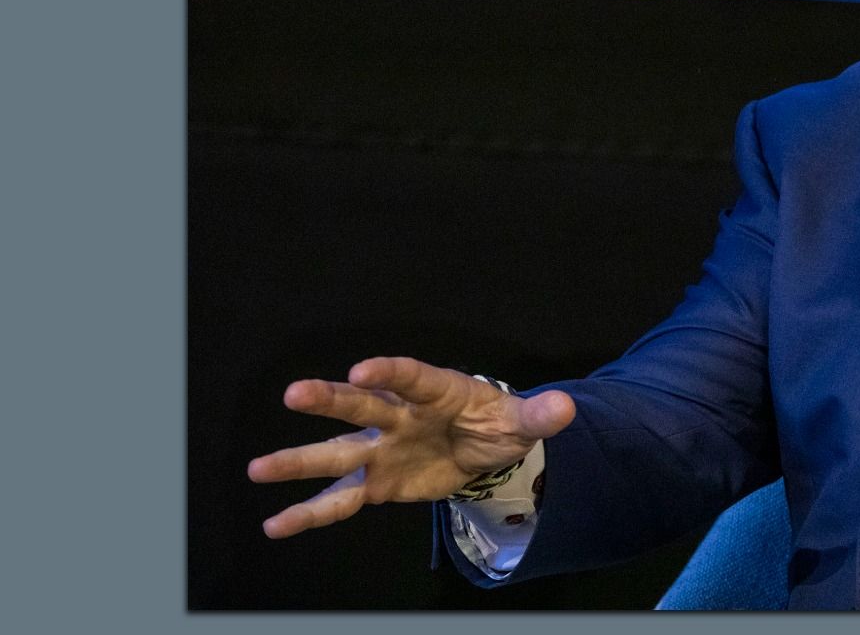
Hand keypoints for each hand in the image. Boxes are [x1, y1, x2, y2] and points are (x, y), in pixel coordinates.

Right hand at [247, 356, 574, 538]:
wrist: (484, 446)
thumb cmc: (497, 423)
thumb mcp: (521, 420)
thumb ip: (539, 415)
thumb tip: (566, 408)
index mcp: (437, 391)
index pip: (411, 378)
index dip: (388, 373)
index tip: (360, 370)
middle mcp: (399, 416)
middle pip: (363, 406)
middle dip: (331, 401)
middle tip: (294, 393)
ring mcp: (382, 449)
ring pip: (338, 453)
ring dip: (299, 460)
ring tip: (257, 469)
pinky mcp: (376, 482)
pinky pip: (340, 499)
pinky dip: (310, 512)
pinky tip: (275, 524)